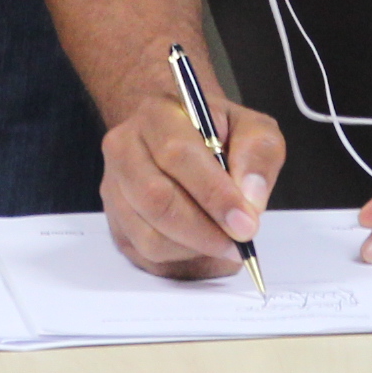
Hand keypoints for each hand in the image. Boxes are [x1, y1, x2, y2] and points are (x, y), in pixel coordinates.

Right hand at [101, 86, 284, 279]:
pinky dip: (182, 258)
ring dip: (195, 248)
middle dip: (205, 230)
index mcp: (157, 114)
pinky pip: (147, 253)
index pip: (178, 155)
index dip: (214, 194)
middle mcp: (124, 147)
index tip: (246, 222)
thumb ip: (258, 154)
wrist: (180, 136)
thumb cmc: (218, 134)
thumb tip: (250, 199)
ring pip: (149, 235)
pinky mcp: (116, 221)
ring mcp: (114, 187)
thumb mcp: (252, 128)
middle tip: (240, 242)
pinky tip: (203, 243)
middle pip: (156, 199)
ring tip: (226, 242)